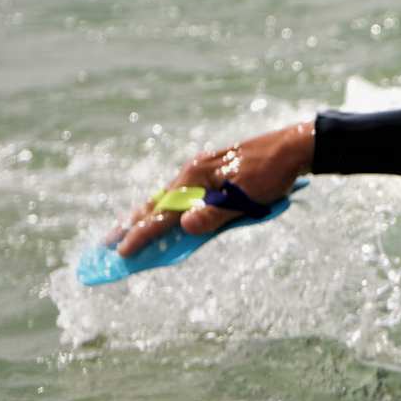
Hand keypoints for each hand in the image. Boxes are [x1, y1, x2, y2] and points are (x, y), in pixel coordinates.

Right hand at [107, 122, 314, 257]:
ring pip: (166, 197)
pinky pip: (180, 192)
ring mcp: (200, 171)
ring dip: (147, 215)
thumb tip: (186, 227)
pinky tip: (165, 212)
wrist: (293, 147)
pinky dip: (167, 205)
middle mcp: (192, 174)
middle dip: (132, 225)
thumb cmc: (272, 174)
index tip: (122, 253)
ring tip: (128, 229)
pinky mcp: (210, 171)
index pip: (163, 214)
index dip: (142, 236)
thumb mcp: (246, 198)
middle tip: (107, 243)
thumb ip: (215, 214)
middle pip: (156, 204)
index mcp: (196, 180)